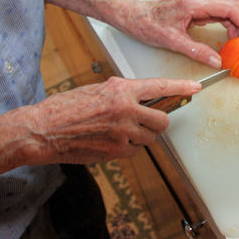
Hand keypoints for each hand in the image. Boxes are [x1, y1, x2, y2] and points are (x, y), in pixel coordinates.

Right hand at [27, 77, 200, 164]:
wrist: (43, 130)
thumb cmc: (65, 107)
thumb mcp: (97, 90)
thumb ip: (122, 94)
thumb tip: (141, 101)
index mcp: (121, 90)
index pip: (160, 86)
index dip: (181, 87)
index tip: (196, 87)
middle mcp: (125, 109)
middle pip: (162, 120)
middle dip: (157, 123)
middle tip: (147, 121)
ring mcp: (122, 132)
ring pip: (149, 138)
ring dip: (140, 136)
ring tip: (117, 131)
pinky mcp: (115, 151)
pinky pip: (133, 151)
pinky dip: (126, 148)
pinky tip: (107, 142)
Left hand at [118, 0, 238, 67]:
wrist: (135, 17)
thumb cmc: (148, 24)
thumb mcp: (173, 41)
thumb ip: (197, 51)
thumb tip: (216, 61)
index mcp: (195, 2)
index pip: (230, 8)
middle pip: (233, 4)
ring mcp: (199, 0)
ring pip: (229, 7)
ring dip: (238, 23)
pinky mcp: (198, 5)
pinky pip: (220, 11)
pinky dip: (229, 22)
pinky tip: (229, 35)